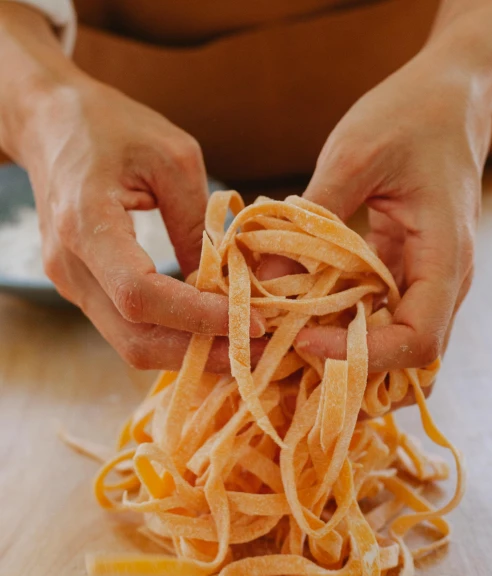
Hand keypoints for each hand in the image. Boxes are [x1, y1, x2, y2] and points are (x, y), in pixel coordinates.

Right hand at [20, 77, 264, 370]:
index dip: (199, 318)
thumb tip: (228, 283)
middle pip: (135, 338)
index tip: (252, 321)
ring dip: (188, 352)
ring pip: (131, 344)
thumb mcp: (173, 159)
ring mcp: (70, 283)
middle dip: (200, 352)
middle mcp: (70, 265)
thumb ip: (198, 224)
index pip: (141, 295)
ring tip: (241, 345)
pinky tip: (209, 328)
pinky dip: (172, 336)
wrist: (49, 123)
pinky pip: (128, 328)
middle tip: (257, 350)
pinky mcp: (82, 288)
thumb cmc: (110, 125)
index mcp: (85, 222)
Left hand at [295, 45, 491, 371]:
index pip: (417, 340)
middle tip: (293, 362)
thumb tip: (263, 277)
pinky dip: (348, 327)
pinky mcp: (408, 271)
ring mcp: (429, 279)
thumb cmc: (409, 115)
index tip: (304, 342)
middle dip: (354, 370)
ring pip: (397, 345)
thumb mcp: (352, 156)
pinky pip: (383, 316)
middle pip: (410, 359)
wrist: (449, 94)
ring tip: (293, 350)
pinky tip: (306, 320)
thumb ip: (311, 221)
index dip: (363, 356)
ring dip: (350, 355)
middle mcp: (445, 280)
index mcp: (445, 256)